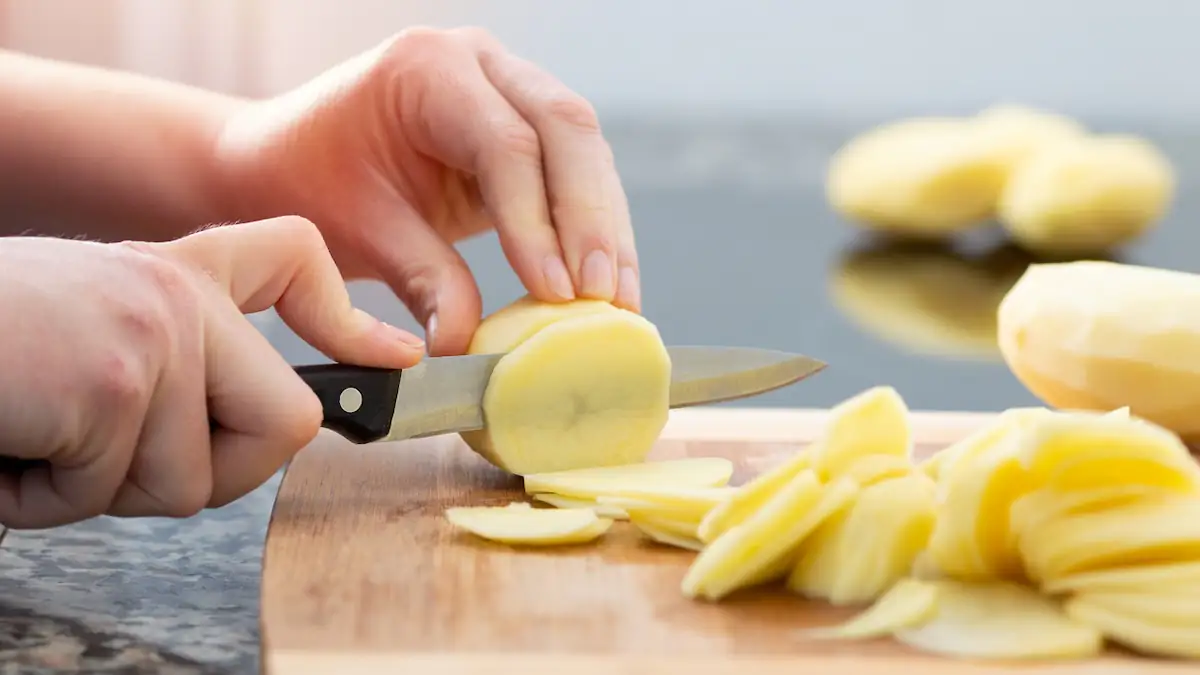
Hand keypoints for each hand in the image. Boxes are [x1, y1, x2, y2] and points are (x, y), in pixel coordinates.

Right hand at [0, 217, 422, 528]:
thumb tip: (299, 424)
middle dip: (209, 474)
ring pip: (195, 481)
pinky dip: (49, 498)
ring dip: (104, 490)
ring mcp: (154, 330)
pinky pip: (119, 491)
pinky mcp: (115, 379)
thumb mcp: (101, 343)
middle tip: (112, 452)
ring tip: (40, 435)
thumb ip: (188, 365)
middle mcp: (179, 290)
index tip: (389, 359)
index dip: (345, 314)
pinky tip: (11, 440)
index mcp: (178, 275)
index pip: (291, 256)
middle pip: (288, 425)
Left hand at [216, 27, 639, 356]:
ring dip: (606, 228)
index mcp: (428, 70)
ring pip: (584, 150)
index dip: (537, 221)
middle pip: (566, 129)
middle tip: (602, 295)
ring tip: (619, 300)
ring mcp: (508, 90)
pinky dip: (592, 229)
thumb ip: (422, 279)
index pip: (505, 143)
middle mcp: (479, 65)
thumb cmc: (309, 181)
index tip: (556, 291)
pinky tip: (605, 283)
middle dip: (592, 219)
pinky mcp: (523, 131)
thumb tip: (467, 342)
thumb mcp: (358, 231)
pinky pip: (575, 173)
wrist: (286, 159)